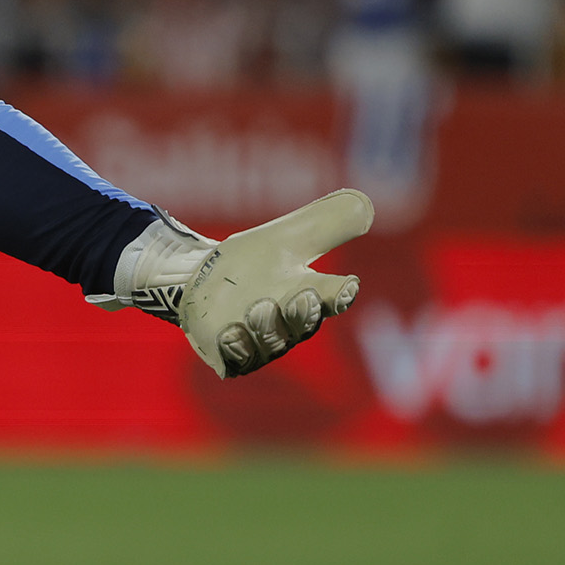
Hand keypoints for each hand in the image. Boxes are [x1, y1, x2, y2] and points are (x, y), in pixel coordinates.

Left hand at [94, 189, 371, 377]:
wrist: (198, 280)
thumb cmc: (252, 260)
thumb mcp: (287, 234)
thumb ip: (327, 221)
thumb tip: (366, 204)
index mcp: (311, 292)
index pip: (335, 296)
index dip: (341, 294)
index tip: (346, 286)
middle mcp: (290, 324)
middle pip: (303, 324)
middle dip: (303, 312)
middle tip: (301, 296)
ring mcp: (261, 344)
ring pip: (271, 343)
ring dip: (265, 327)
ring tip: (257, 307)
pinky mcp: (230, 356)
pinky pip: (237, 360)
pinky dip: (234, 347)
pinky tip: (228, 331)